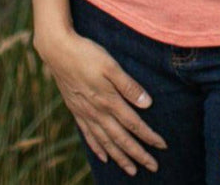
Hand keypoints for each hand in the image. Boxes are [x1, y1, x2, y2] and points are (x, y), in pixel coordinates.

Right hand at [34, 27, 166, 175]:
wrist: (57, 51)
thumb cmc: (87, 54)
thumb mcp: (111, 66)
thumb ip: (129, 86)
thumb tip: (147, 104)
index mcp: (108, 100)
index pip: (133, 124)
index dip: (149, 136)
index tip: (162, 146)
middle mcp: (97, 112)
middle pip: (121, 139)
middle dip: (138, 154)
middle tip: (153, 167)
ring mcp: (85, 113)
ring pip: (105, 142)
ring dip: (120, 157)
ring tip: (131, 170)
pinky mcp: (76, 110)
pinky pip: (88, 136)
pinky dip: (98, 148)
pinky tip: (103, 157)